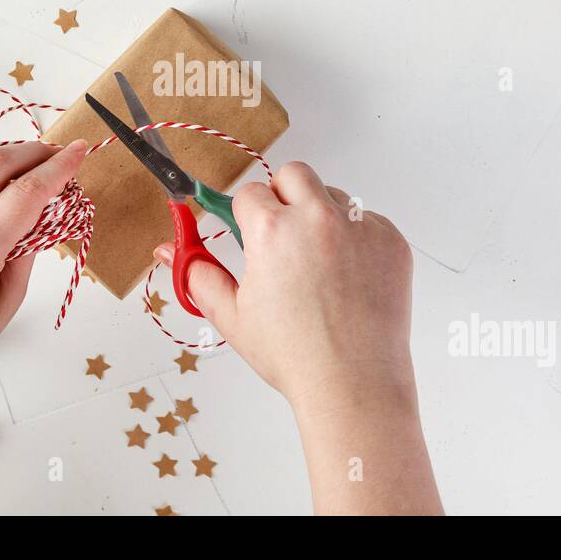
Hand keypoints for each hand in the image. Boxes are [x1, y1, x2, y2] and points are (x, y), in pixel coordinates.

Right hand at [154, 161, 414, 406]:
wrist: (353, 385)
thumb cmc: (294, 355)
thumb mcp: (232, 316)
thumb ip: (197, 274)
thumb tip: (169, 249)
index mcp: (272, 231)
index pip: (250, 192)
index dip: (246, 215)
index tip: (251, 234)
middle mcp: (317, 218)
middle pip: (294, 174)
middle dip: (284, 196)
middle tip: (284, 236)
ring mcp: (361, 227)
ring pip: (333, 196)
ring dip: (322, 217)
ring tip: (319, 267)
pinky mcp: (391, 241)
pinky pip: (368, 221)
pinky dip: (357, 240)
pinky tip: (349, 279)